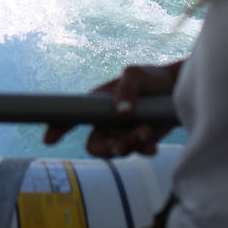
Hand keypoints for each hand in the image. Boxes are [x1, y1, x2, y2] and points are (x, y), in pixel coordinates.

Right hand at [44, 62, 179, 156]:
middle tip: (121, 145)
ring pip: (118, 150)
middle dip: (108, 149)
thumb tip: (122, 112)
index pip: (72, 116)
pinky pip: (138, 153)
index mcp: (97, 102)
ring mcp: (124, 132)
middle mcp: (107, 121)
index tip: (49, 139)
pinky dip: (144, 151)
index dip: (58, 127)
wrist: (178, 88)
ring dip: (130, 145)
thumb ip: (127, 89)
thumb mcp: (136, 75)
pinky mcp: (142, 141)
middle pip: (95, 145)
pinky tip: (152, 146)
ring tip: (146, 132)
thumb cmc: (151, 77)